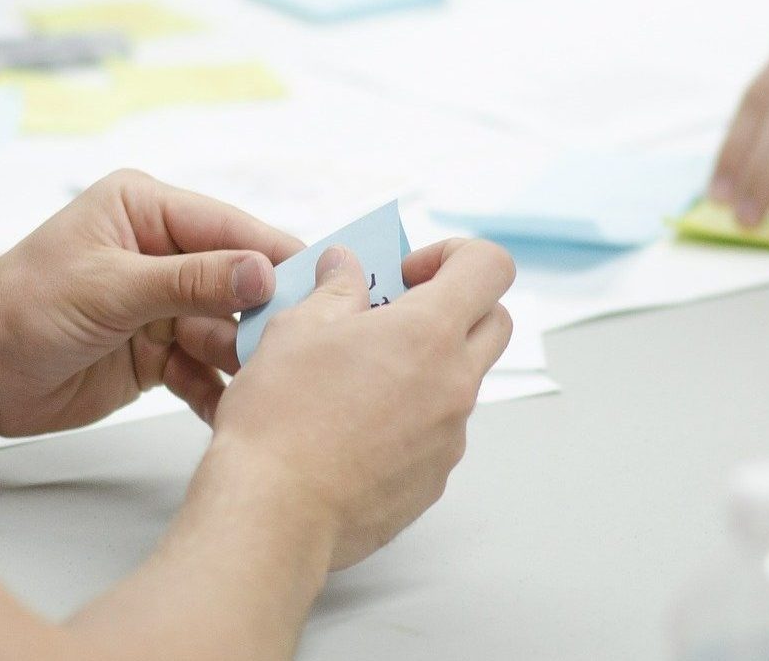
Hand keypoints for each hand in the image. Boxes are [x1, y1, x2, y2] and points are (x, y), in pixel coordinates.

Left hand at [0, 169, 303, 437]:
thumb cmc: (18, 310)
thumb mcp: (108, 288)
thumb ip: (191, 281)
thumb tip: (265, 272)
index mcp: (146, 209)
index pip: (231, 229)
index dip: (278, 258)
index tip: (328, 287)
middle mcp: (160, 252)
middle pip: (238, 283)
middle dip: (267, 317)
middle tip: (305, 349)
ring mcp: (160, 305)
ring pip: (227, 331)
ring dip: (246, 361)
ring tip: (272, 389)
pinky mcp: (156, 353)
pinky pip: (204, 370)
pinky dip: (218, 392)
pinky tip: (237, 413)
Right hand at [204, 239, 513, 569]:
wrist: (274, 512)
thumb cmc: (280, 417)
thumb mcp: (296, 329)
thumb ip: (334, 290)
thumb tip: (346, 267)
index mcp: (428, 333)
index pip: (490, 267)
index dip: (454, 255)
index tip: (407, 275)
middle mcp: (454, 384)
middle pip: (495, 323)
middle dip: (455, 308)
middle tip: (393, 318)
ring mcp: (450, 438)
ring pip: (461, 383)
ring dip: (425, 367)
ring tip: (356, 381)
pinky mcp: (433, 481)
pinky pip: (436, 434)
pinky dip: (408, 420)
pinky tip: (351, 432)